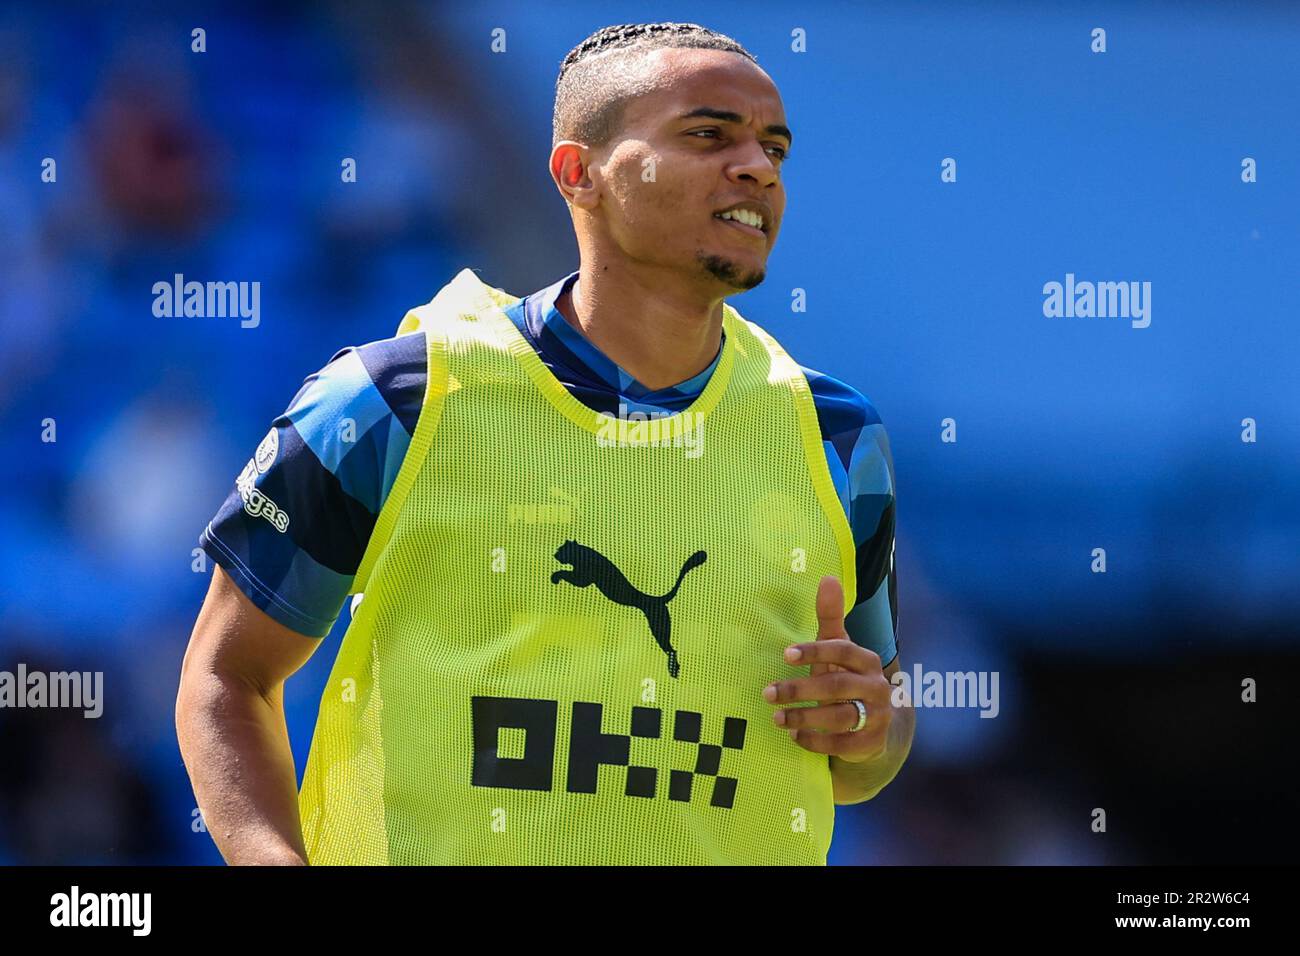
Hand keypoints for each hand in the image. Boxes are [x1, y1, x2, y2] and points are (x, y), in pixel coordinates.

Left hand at [762, 575, 893, 762]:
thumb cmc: (845, 678)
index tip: (785, 654)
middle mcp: (877, 687)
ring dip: (804, 718)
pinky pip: (842, 745)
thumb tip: (827, 577)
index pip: (843, 650)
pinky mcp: (871, 743)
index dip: (815, 651)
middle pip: (837, 686)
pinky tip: (795, 736)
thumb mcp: (837, 649)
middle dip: (799, 690)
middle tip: (767, 693)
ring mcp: (877, 717)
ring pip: (840, 717)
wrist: (874, 725)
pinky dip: (816, 741)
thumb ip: (831, 617)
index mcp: (867, 661)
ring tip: (776, 718)